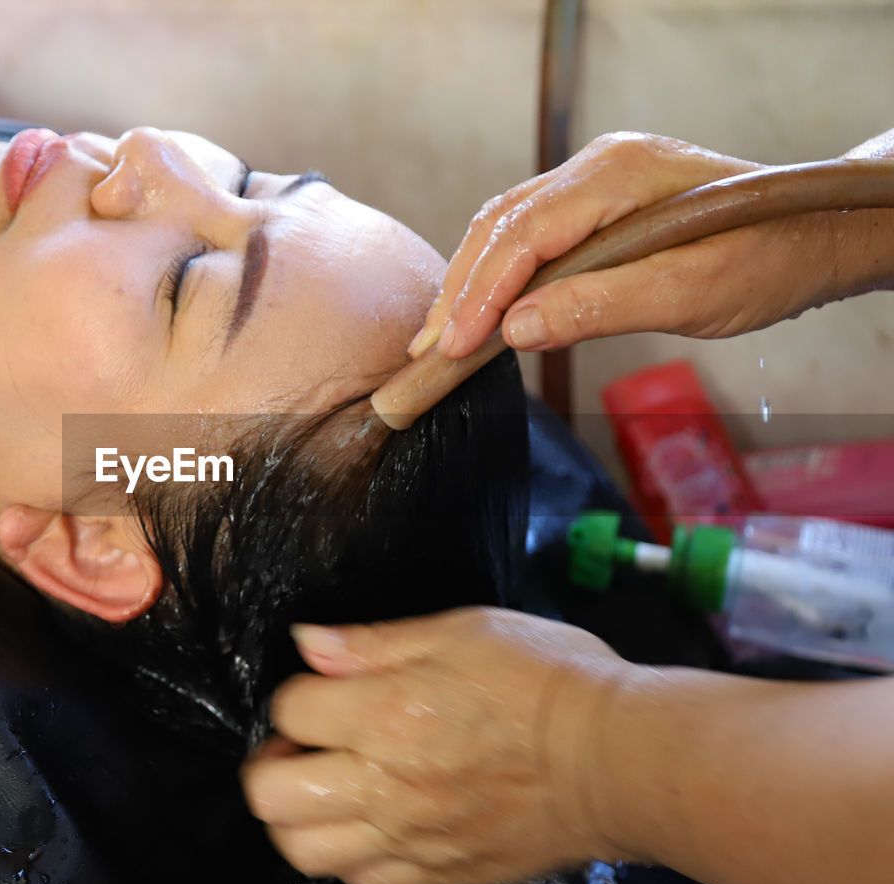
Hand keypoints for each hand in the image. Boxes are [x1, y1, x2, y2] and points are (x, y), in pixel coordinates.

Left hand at [241, 608, 634, 883]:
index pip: (290, 709)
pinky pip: (364, 883)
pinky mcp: (439, 872)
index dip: (300, 693)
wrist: (619, 758)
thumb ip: (374, 642)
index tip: (329, 687)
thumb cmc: (549, 680)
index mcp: (388, 713)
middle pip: (271, 796)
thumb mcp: (462, 629)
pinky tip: (370, 823)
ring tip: (327, 787)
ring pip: (305, 851)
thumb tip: (308, 643)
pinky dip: (350, 856)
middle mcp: (387, 784)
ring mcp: (411, 837)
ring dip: (298, 817)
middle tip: (304, 744)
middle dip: (271, 764)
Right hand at [408, 131, 881, 359]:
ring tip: (441, 337)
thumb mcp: (692, 292)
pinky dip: (498, 274)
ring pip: (507, 227)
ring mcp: (596, 179)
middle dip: (459, 290)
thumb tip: (516, 329)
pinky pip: (529, 233)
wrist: (821, 230)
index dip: (482, 292)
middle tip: (429, 351)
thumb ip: (601, 305)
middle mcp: (598, 165)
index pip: (524, 233)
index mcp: (620, 174)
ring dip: (470, 282)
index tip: (455, 346)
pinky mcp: (597, 202)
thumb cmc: (770, 258)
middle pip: (501, 225)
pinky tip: (484, 310)